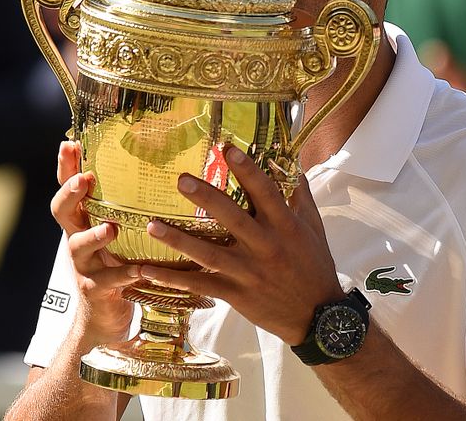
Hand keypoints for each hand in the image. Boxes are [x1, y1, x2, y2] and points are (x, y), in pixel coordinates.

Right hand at [51, 141, 138, 337]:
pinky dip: (124, 274)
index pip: (68, 187)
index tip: (69, 143)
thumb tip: (159, 171)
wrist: (104, 320)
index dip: (65, 166)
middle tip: (83, 180)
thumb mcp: (120, 234)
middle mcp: (77, 239)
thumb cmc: (117, 266)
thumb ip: (128, 209)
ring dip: (94, 235)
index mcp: (83, 221)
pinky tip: (140, 269)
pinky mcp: (95, 290)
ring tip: (111, 228)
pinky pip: (107, 280)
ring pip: (78, 246)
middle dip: (70, 193)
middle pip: (61, 211)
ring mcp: (83, 265)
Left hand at [138, 145, 344, 344]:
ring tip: (151, 226)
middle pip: (233, 219)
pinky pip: (201, 285)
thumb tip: (290, 163)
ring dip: (179, 240)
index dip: (247, 170)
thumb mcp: (314, 228)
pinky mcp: (236, 295)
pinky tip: (147, 271)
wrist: (319, 317)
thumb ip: (300, 195)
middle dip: (206, 198)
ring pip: (209, 254)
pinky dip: (173, 279)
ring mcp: (248, 272)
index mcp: (285, 226)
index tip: (227, 149)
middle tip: (181, 180)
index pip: (265, 192)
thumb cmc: (315, 266)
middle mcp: (265, 247)